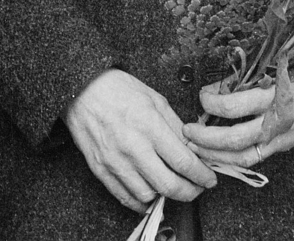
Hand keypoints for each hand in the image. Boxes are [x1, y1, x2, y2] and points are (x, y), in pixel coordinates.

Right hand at [63, 69, 216, 212]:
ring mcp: (115, 162)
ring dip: (165, 197)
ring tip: (175, 188)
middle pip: (167, 184)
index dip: (201, 174)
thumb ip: (176, 126)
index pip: (183, 161)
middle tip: (198, 189)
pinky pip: (123, 197)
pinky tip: (152, 197)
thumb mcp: (156, 99)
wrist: (84, 91)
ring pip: (147, 195)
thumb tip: (193, 147)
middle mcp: (133, 147)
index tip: (209, 179)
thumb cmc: (121, 90)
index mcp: (150, 125)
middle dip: (189, 192)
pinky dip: (141, 203)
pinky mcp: (101, 170)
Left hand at [184, 67, 293, 169]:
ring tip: (195, 147)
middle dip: (205, 137)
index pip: (234, 106)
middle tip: (188, 130)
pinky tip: (216, 155)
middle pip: (233, 137)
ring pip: (239, 156)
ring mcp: (279, 138)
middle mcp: (276, 121)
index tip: (203, 95)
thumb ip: (248, 79)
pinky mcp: (280, 148)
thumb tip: (217, 87)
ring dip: (212, 154)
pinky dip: (230, 159)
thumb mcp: (278, 68)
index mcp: (275, 95)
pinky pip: (251, 160)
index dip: (212, 102)